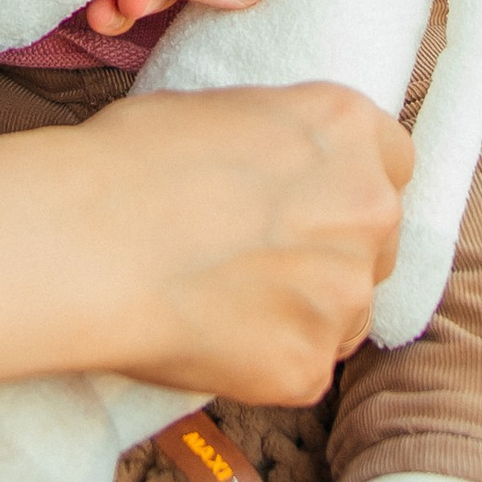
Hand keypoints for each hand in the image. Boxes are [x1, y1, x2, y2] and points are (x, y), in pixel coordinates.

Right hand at [0, 82, 411, 426]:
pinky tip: (209, 338)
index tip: (312, 201)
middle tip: (259, 259)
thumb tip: (273, 171)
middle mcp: (368, 209)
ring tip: (224, 303)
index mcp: (349, 129)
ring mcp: (345, 295)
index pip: (393, 162)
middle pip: (376, 242)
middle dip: (331, 253)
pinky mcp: (309, 367)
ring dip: (302, 313)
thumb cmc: (130, 160)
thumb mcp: (221, 110)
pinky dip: (266, 364)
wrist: (89, 239)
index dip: (347, 185)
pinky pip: (302, 370)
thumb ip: (279, 145)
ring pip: (345, 314)